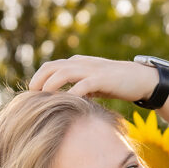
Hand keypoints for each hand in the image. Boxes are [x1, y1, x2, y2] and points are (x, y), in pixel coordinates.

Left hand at [28, 54, 157, 103]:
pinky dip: (72, 94)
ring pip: (63, 73)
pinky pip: (83, 85)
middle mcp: (80, 63)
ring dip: (50, 85)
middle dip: (38, 81)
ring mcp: (91, 69)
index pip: (50, 67)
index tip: (30, 95)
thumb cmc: (115, 84)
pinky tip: (66, 104)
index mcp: (76, 63)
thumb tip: (65, 102)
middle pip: (52, 68)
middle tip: (29, 98)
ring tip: (42, 100)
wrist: (139, 79)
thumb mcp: (92, 85)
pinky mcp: (102, 78)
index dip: (37, 79)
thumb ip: (78, 88)